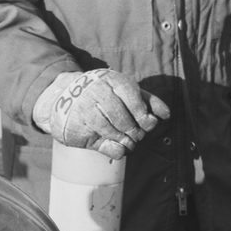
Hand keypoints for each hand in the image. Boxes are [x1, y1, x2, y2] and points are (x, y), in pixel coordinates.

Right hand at [33, 68, 170, 159]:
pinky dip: (115, 149)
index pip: (136, 103)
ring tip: (126, 140)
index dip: (145, 118)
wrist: (63, 96)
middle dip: (136, 132)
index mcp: (112, 81)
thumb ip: (146, 100)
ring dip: (126, 142)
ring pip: (115, 134)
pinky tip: (116, 145)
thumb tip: (166, 115)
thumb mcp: (122, 90)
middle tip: (136, 135)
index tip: (147, 123)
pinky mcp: (77, 129)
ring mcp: (86, 112)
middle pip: (127, 122)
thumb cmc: (100, 94)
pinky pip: (103, 145)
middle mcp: (97, 93)